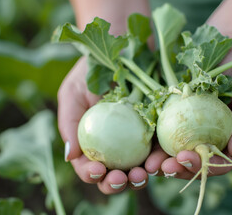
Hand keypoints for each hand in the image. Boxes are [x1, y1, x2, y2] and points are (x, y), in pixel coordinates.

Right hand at [57, 56, 148, 193]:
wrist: (122, 47)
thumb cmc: (91, 69)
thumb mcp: (73, 92)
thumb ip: (69, 124)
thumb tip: (71, 158)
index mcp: (93, 140)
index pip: (90, 166)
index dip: (91, 175)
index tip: (97, 170)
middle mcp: (115, 144)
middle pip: (115, 174)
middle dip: (117, 183)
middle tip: (121, 178)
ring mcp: (138, 138)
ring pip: (139, 167)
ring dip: (140, 177)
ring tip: (142, 173)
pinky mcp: (158, 128)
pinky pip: (161, 148)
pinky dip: (161, 159)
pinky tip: (161, 159)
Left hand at [145, 44, 231, 178]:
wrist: (222, 48)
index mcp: (224, 139)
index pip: (215, 163)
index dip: (203, 167)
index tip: (187, 158)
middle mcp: (204, 138)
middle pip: (191, 162)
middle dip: (177, 168)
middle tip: (165, 167)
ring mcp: (186, 129)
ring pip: (173, 153)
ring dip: (161, 163)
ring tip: (150, 165)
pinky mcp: (169, 117)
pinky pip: (159, 133)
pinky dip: (151, 143)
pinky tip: (142, 147)